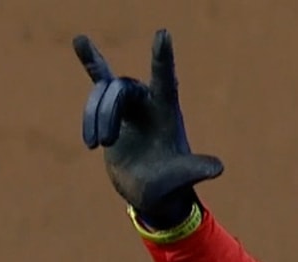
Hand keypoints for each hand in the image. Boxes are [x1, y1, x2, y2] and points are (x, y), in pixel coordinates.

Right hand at [73, 29, 223, 227]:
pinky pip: (100, 80)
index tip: (163, 33)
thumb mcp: (181, 177)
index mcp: (168, 113)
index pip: (165, 78)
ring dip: (94, 116)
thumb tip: (218, 168)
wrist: (152, 193)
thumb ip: (195, 169)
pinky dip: (91, 61)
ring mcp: (132, 105)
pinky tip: (80, 40)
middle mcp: (151, 103)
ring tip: (95, 144)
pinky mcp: (113, 111)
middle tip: (105, 142)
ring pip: (104, 91)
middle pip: (122, 88)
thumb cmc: (171, 185)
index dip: (163, 58)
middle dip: (108, 112)